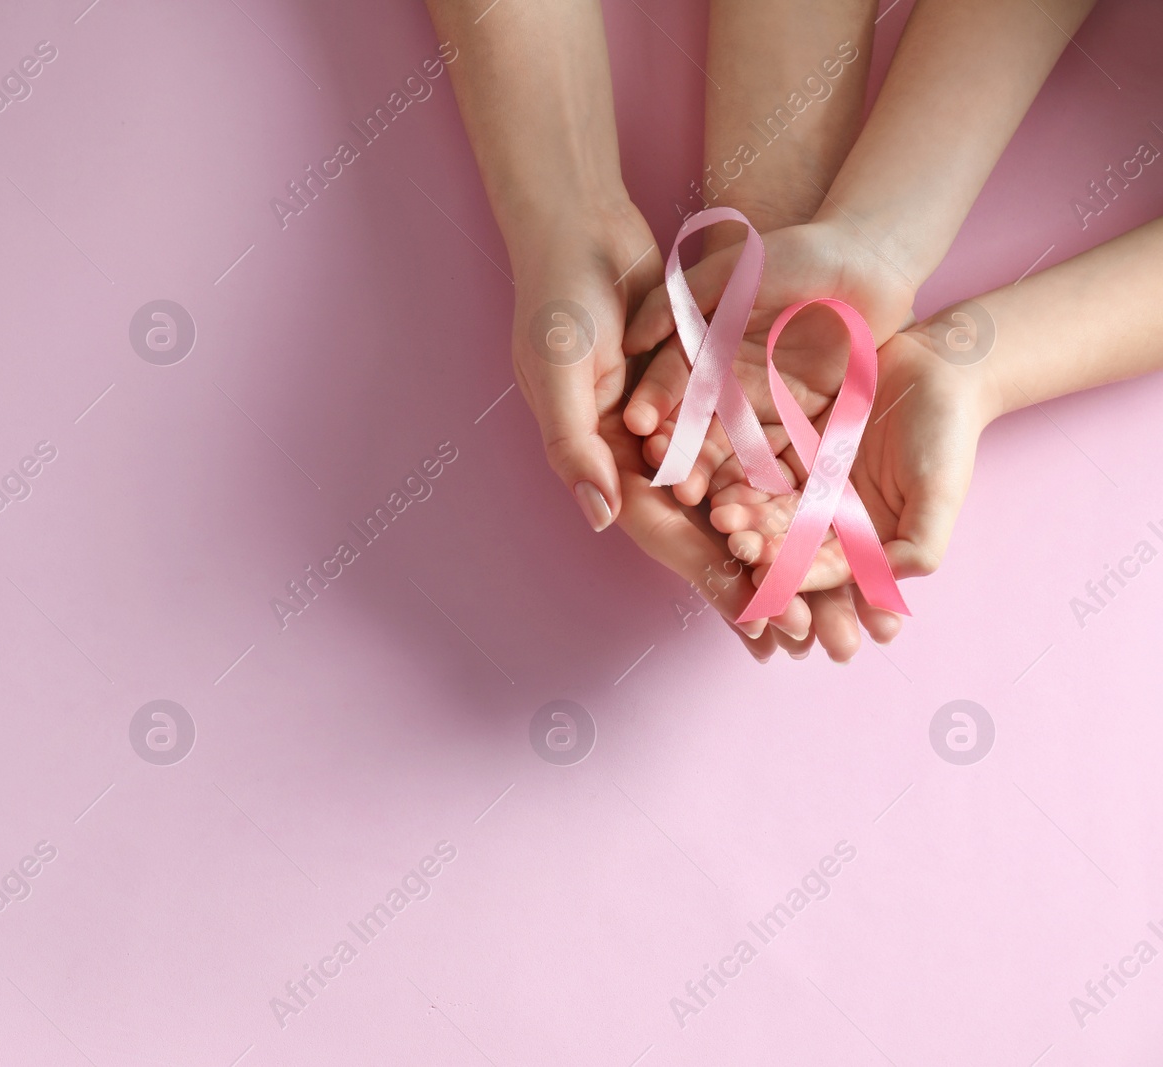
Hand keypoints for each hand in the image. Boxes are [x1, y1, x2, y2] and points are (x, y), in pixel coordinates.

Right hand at [507, 201, 812, 656]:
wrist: (576, 230)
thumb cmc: (557, 300)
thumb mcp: (558, 370)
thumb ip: (575, 446)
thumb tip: (602, 518)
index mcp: (600, 460)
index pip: (663, 533)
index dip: (711, 577)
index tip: (760, 623)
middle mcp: (636, 456)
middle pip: (704, 531)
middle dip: (754, 580)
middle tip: (806, 633)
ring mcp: (670, 428)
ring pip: (731, 497)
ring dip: (774, 543)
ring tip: (824, 592)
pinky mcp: (701, 394)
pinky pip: (745, 446)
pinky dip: (779, 479)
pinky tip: (824, 511)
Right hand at [620, 218, 918, 505]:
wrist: (873, 259)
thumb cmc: (798, 252)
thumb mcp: (732, 268)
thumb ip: (678, 301)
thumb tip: (630, 343)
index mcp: (700, 348)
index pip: (670, 382)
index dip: (654, 403)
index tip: (641, 427)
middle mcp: (726, 383)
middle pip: (698, 427)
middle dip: (686, 458)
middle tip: (676, 486)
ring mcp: (764, 405)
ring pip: (737, 450)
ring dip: (725, 481)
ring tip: (716, 511)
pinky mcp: (805, 419)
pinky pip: (786, 457)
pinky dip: (774, 483)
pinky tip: (766, 510)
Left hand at [708, 325, 994, 614]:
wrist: (934, 367)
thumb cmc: (946, 434)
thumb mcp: (940, 493)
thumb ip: (919, 545)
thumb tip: (886, 593)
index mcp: (866, 539)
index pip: (827, 567)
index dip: (798, 573)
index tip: (768, 576)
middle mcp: (831, 519)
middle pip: (789, 541)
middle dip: (761, 547)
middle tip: (736, 544)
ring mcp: (808, 485)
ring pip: (769, 507)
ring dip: (745, 516)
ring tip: (721, 515)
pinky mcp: (789, 450)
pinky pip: (760, 466)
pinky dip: (741, 476)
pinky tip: (719, 481)